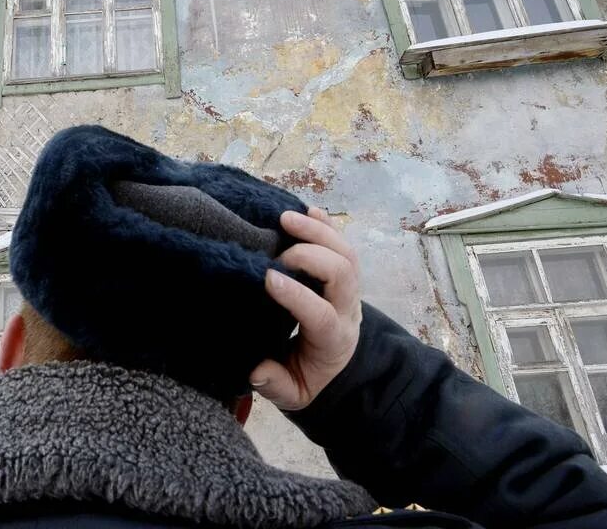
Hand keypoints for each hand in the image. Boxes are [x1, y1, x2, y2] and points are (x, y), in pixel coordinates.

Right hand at [249, 207, 361, 410]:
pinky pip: (343, 244)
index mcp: (333, 340)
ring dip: (318, 231)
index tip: (267, 278)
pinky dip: (327, 225)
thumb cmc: (309, 378)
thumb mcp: (294, 394)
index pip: (320, 314)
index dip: (296, 295)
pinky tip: (308, 210)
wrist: (337, 369)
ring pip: (346, 253)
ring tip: (285, 217)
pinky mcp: (345, 276)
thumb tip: (257, 370)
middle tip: (278, 253)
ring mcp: (350, 290)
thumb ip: (275, 385)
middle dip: (311, 255)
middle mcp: (348, 310)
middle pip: (343, 274)